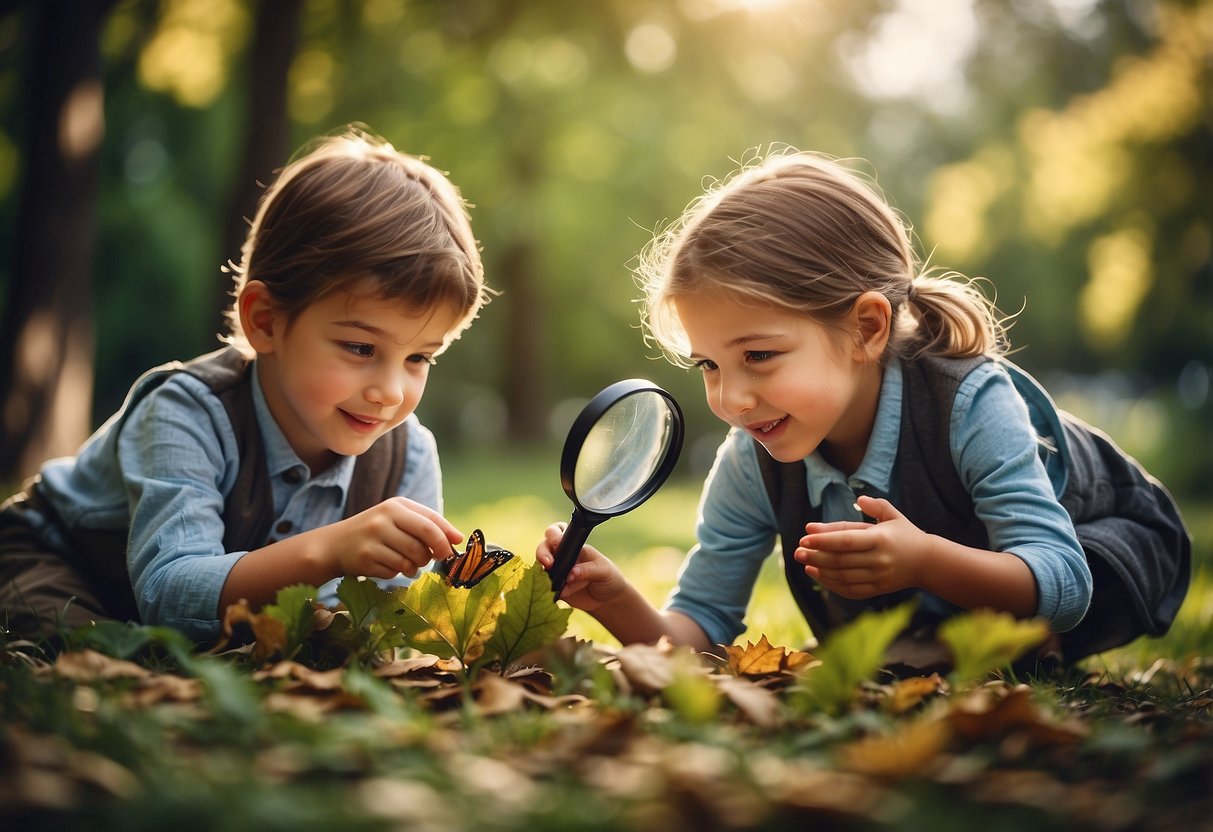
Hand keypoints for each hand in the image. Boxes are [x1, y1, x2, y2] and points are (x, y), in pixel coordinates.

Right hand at [323, 497, 462, 579]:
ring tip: (409, 562)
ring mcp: (373, 540)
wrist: (336, 544)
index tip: (452, 549)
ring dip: (415, 566)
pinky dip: (397, 573)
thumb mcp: (399, 518)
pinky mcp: (365, 559)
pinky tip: (388, 565)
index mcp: (396, 506)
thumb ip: (428, 524)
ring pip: (410, 561)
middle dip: (432, 556)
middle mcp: (383, 520)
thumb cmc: (377, 530)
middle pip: (422, 545)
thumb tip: (459, 539)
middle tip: (433, 559)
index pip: (430, 524)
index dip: (446, 539)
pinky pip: (394, 572)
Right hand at [535, 522, 628, 611]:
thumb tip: (572, 573)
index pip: (558, 532)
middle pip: (543, 547)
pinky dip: (546, 588)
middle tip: (549, 563)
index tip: (556, 544)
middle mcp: (562, 556)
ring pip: (540, 566)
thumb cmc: (608, 578)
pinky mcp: (554, 588)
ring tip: (558, 582)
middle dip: (542, 552)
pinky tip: (558, 592)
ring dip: (544, 572)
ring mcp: (557, 572)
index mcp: (574, 547)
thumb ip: (588, 570)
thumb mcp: (604, 570)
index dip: (553, 535)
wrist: (608, 601)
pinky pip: (543, 586)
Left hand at [793, 495, 930, 598]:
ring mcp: (878, 578)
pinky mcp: (877, 590)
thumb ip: (875, 506)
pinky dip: (831, 584)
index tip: (804, 538)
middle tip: (797, 552)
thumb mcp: (892, 515)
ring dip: (820, 571)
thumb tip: (858, 499)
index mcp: (880, 539)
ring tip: (804, 563)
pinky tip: (818, 575)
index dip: (823, 540)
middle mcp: (879, 560)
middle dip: (815, 557)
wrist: (928, 562)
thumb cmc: (905, 534)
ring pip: (842, 577)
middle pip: (840, 561)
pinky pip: (849, 590)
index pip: (845, 541)